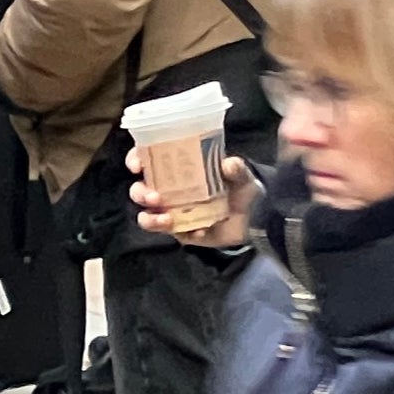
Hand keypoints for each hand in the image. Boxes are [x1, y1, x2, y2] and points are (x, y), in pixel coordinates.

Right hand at [135, 149, 258, 250]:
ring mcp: (173, 212)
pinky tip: (198, 230)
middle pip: (140, 190)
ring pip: (147, 216)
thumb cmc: (243, 188)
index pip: (149, 160)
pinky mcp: (182, 231)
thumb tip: (229, 164)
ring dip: (150, 219)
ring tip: (167, 219)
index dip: (136, 159)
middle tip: (155, 197)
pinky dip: (181, 232)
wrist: (256, 217)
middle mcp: (170, 190)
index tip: (137, 165)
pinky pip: (172, 234)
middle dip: (140, 193)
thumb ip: (236, 170)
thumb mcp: (242, 176)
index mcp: (179, 169)